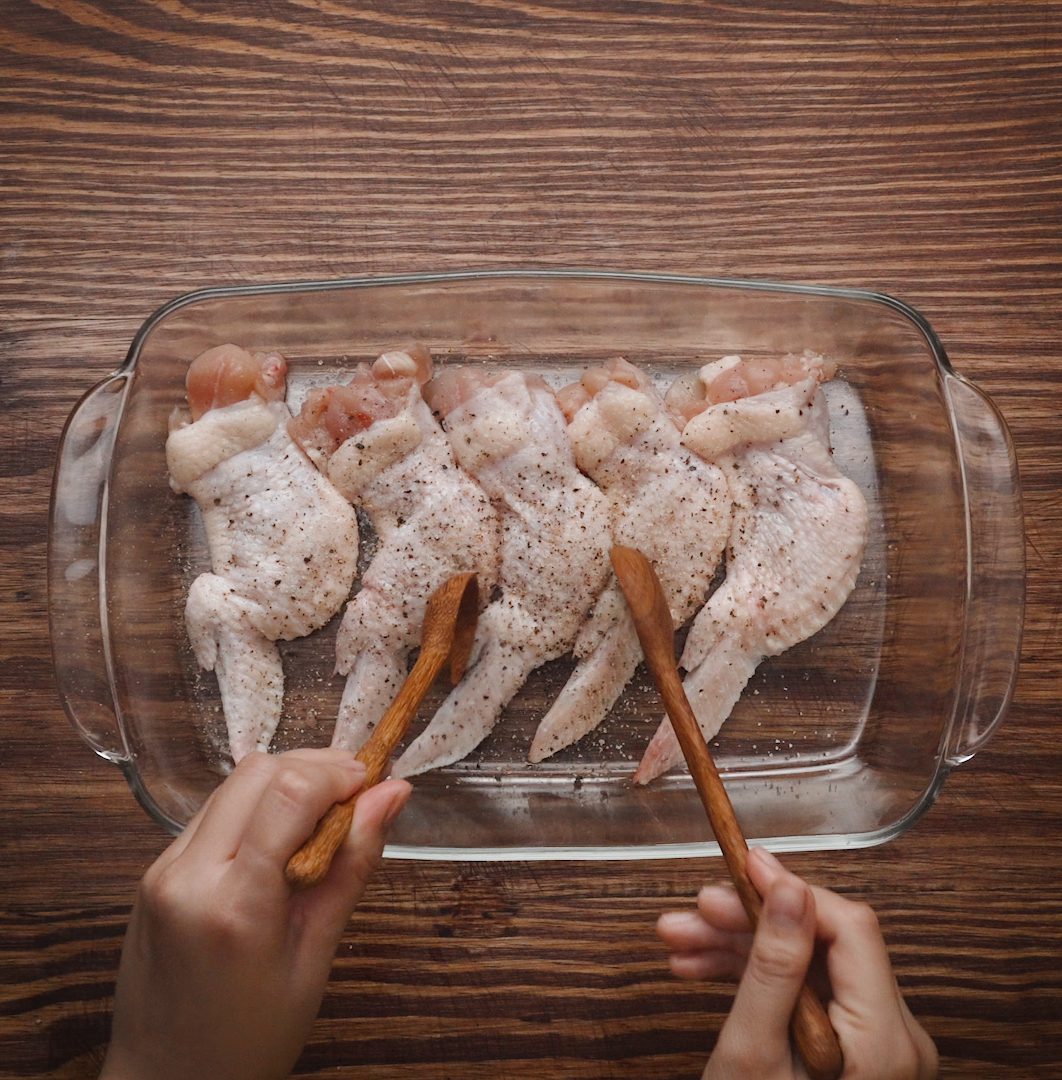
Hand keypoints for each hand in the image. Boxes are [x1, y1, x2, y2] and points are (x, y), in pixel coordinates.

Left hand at [101, 748, 410, 1079]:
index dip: (338, 775)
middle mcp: (188, 874)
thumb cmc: (247, 1040)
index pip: (287, 792)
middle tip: (357, 798)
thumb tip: (391, 796)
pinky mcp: (155, 870)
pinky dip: (258, 806)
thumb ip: (352, 867)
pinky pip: (215, 811)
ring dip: (287, 783)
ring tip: (326, 819)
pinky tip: (285, 839)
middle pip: (259, 771)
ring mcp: (163, 868)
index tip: (373, 786)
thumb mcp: (315, 958)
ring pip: (235, 783)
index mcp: (234, 904)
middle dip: (316, 768)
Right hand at [657, 848, 937, 1079]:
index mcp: (886, 1040)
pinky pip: (807, 993)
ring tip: (681, 944)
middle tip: (693, 911)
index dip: (791, 888)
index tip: (740, 865)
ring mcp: (877, 1046)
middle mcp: (896, 1038)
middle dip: (749, 923)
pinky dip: (756, 979)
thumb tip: (788, 888)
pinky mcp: (856, 1050)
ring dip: (742, 948)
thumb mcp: (753, 1054)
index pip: (848, 927)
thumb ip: (773, 969)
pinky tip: (704, 971)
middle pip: (822, 942)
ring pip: (807, 964)